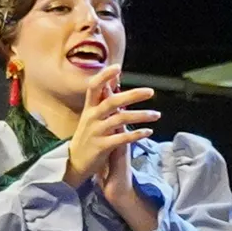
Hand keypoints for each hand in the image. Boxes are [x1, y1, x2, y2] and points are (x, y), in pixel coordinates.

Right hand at [62, 67, 158, 188]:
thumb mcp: (92, 116)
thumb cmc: (89, 135)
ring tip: (157, 115)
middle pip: (111, 102)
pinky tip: (149, 132)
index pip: (94, 87)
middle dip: (132, 95)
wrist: (75, 163)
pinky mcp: (101, 147)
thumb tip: (114, 80)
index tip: (117, 67)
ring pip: (120, 120)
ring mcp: (95, 132)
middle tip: (151, 91)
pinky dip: (136, 134)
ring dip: (141, 115)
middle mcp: (91, 118)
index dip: (104, 76)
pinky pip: (121, 139)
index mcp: (90, 108)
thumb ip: (103, 100)